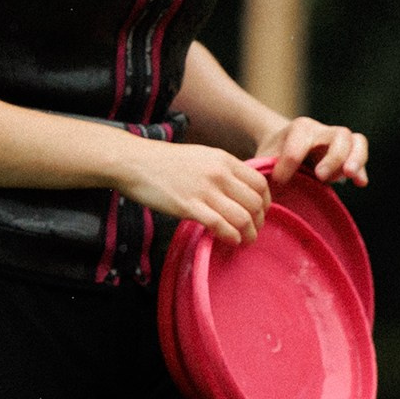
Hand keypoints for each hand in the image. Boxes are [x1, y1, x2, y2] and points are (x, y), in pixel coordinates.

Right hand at [114, 139, 271, 245]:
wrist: (133, 161)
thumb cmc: (165, 162)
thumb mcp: (202, 157)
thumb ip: (222, 171)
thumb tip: (238, 191)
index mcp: (224, 160)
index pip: (261, 184)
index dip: (266, 204)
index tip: (259, 214)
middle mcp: (219, 174)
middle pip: (256, 204)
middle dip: (259, 222)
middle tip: (252, 231)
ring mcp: (204, 190)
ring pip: (243, 217)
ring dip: (248, 234)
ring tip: (244, 241)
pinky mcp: (188, 206)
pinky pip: (221, 226)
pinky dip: (231, 237)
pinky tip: (229, 241)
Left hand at [255, 115, 369, 186]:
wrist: (283, 148)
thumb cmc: (272, 157)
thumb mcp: (263, 159)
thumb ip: (261, 169)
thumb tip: (255, 187)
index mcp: (300, 128)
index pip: (299, 143)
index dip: (289, 163)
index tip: (279, 181)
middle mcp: (323, 131)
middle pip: (338, 136)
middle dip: (332, 156)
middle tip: (321, 176)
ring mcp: (338, 142)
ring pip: (356, 141)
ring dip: (355, 159)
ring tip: (349, 176)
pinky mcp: (349, 155)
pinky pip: (361, 155)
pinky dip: (362, 170)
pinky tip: (360, 183)